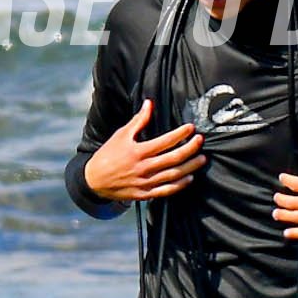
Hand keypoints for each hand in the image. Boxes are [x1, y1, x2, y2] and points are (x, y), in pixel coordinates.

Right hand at [81, 101, 205, 202]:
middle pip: (173, 158)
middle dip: (190, 149)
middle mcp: (143, 168)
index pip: (165, 141)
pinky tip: (189, 178)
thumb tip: (149, 103)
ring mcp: (145, 182)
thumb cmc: (108, 155)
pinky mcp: (145, 194)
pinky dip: (179, 185)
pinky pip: (166, 190)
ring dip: (190, 167)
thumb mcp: (121, 135)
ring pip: (173, 175)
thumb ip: (138, 120)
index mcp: (138, 151)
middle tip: (201, 141)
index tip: (191, 128)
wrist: (95, 181)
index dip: (180, 134)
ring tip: (202, 159)